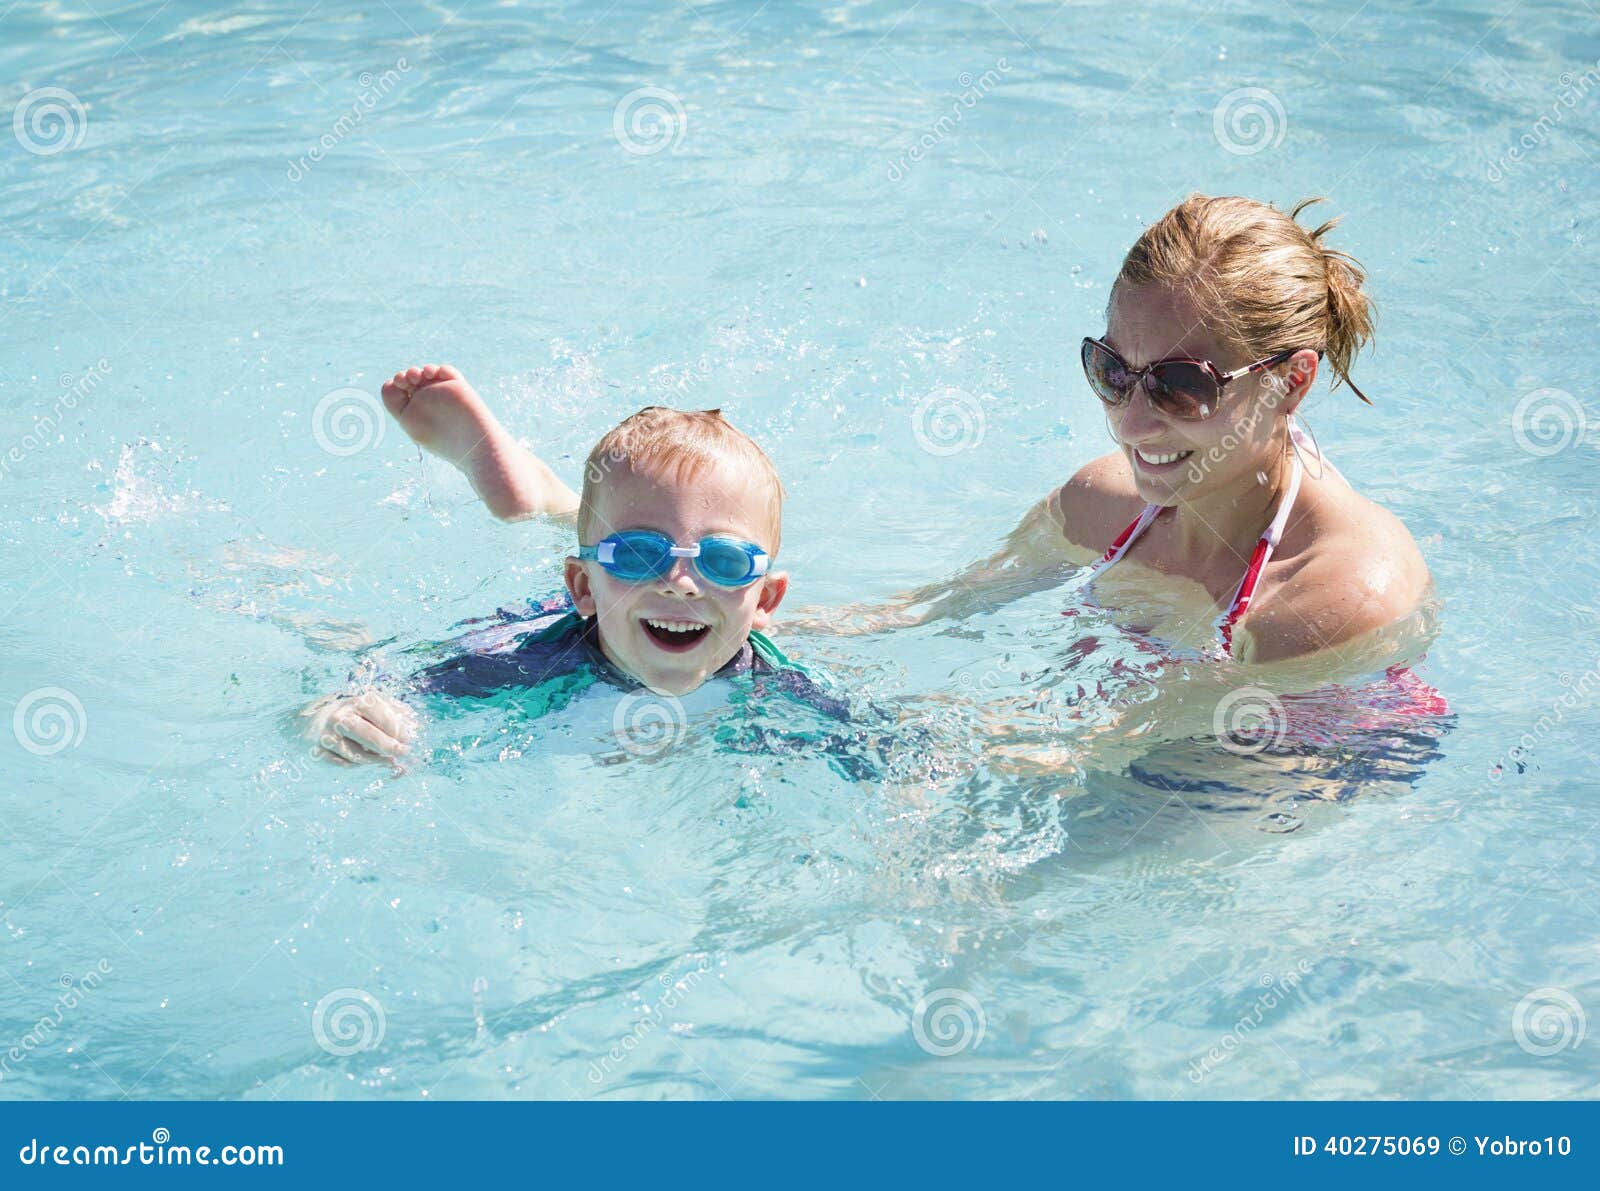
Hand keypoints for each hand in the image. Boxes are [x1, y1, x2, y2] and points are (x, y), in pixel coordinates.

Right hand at [301, 690, 417, 765]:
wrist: (305, 724)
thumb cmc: (347, 714)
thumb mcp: (368, 707)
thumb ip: (391, 711)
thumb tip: (414, 720)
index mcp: (354, 702)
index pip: (379, 714)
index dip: (396, 728)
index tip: (408, 738)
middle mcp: (339, 717)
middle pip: (367, 734)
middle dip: (388, 746)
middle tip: (403, 753)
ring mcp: (327, 735)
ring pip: (356, 753)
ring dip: (376, 760)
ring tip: (389, 761)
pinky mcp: (318, 752)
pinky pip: (344, 763)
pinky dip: (359, 764)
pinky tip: (369, 762)